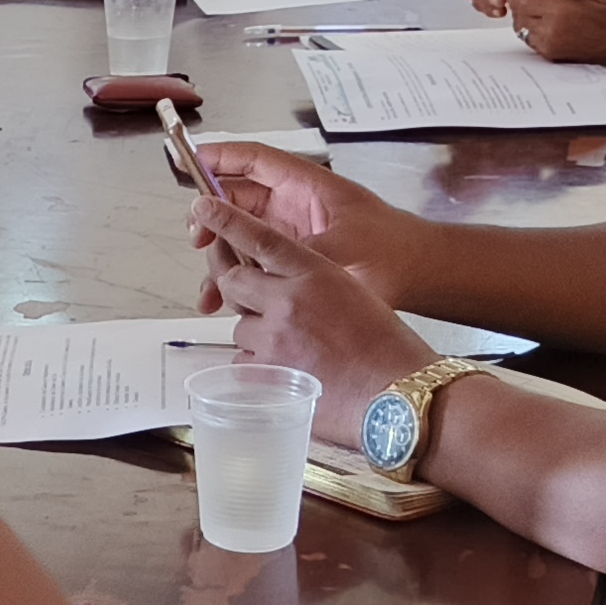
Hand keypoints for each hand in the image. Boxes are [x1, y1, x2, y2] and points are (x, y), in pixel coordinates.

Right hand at [190, 141, 421, 304]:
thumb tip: (251, 260)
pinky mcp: (291, 260)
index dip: (217, 157)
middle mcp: (293, 204)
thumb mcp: (339, 250)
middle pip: (236, 198)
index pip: (252, 160)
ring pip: (240, 235)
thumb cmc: (392, 250)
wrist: (421, 275)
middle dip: (210, 216)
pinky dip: (234, 278)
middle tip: (198, 237)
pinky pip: (252, 263)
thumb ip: (292, 253)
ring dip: (219, 256)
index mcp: (305, 185)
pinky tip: (222, 300)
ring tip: (209, 285)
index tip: (186, 162)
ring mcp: (291, 232)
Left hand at [192, 184, 432, 425]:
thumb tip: (284, 290)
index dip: (227, 221)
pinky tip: (288, 375)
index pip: (260, 238)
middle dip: (236, 288)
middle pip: (233, 281)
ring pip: (239, 328)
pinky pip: (243, 363)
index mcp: (316, 273)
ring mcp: (274, 338)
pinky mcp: (266, 374)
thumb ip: (314, 286)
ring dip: (256, 336)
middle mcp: (289, 300)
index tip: (204, 209)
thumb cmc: (388, 349)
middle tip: (249, 299)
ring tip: (293, 351)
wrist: (400, 395)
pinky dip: (258, 368)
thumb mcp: (355, 295)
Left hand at [502, 0, 605, 74]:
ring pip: (523, 27)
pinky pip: (533, 40)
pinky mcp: (555, 57)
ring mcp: (552, 48)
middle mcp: (550, 34)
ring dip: (528, 14)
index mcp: (559, 13)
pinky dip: (535, 28)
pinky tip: (554, 17)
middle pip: (518, 13)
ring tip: (546, 1)